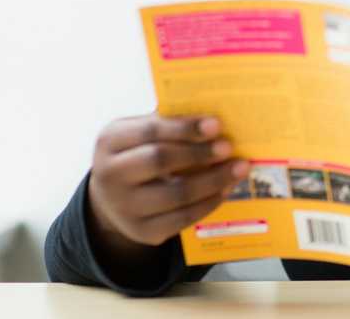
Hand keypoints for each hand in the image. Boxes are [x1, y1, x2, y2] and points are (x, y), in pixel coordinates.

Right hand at [88, 114, 247, 250]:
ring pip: (176, 194)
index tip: (217, 124)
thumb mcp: (141, 133)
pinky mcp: (142, 231)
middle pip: (160, 161)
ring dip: (214, 180)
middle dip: (199, 153)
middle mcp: (110, 175)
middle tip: (229, 147)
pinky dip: (209, 203)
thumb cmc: (138, 154)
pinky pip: (182, 218)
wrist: (112, 197)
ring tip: (239, 168)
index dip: (185, 128)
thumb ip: (170, 123)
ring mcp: (124, 207)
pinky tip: (226, 189)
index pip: (150, 131)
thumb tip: (214, 118)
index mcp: (111, 141)